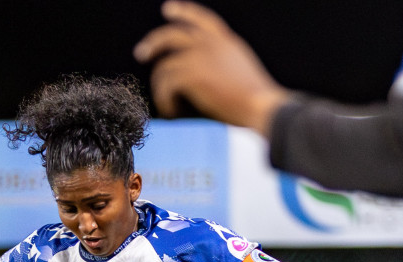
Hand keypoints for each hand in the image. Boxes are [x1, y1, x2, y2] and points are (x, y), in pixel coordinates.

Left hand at [134, 1, 289, 131]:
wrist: (261, 105)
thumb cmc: (257, 99)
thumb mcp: (242, 71)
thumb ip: (224, 64)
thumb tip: (205, 75)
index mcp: (226, 42)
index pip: (202, 19)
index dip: (184, 12)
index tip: (168, 9)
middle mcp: (211, 44)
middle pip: (172, 34)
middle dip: (153, 42)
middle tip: (141, 53)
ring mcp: (200, 57)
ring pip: (164, 65)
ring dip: (160, 87)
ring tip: (165, 102)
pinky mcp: (192, 74)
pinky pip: (166, 85)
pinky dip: (165, 100)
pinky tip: (172, 111)